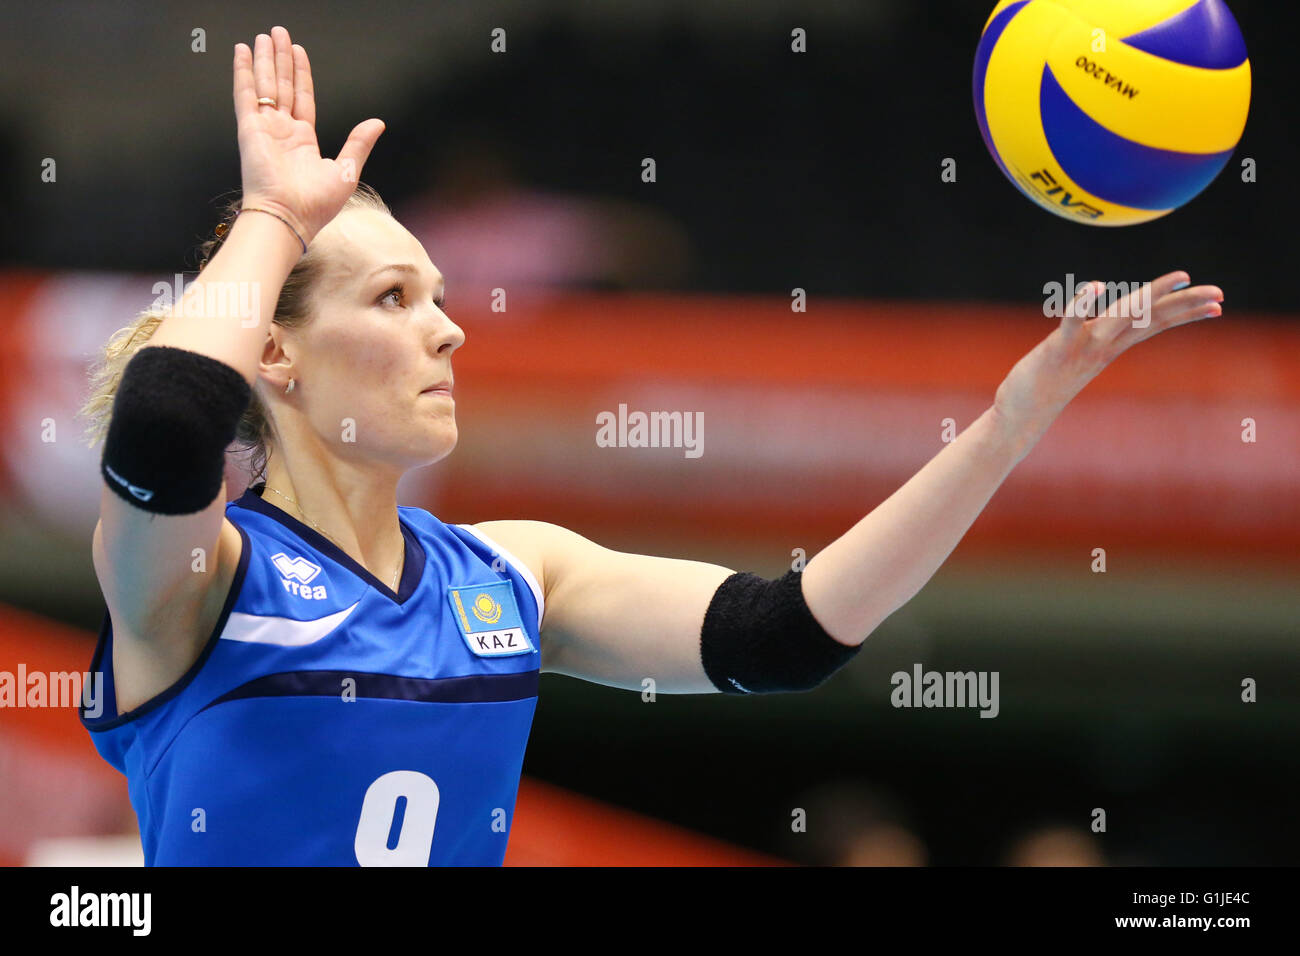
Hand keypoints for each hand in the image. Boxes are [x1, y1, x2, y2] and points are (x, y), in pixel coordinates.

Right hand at [233, 26, 384, 244]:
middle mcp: (282, 133)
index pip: (302, 99)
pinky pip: (245, 94)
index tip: (299, 53)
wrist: (289, 218)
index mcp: (303, 142)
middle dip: (281, 59)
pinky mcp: (250, 129)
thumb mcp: (347, 170)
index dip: (300, 74)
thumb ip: (359, 143)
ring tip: (265, 36)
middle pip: (282, 86)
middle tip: (279, 33)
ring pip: (265, 85)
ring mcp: (264, 129)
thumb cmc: (316, 205)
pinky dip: (244, 72)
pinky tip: (244, 52)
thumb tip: (378, 123)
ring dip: (265, 59)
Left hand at [992, 271, 1223, 451]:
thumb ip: (1095, 341)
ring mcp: (1083, 347)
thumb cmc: (1048, 383)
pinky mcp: (1057, 349)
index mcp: (1111, 344)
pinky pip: (1072, 322)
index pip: (1156, 322)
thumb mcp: (1080, 358)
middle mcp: (1103, 345)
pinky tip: (1094, 285)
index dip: (1186, 311)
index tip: (1219, 303)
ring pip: (1122, 316)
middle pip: (1150, 317)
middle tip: (1220, 293)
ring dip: (1151, 296)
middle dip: (1185, 303)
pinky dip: (1082, 304)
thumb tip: (1114, 328)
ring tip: (1180, 277)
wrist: (1020, 417)